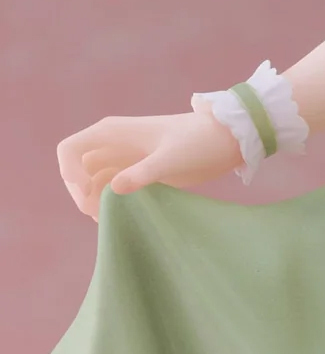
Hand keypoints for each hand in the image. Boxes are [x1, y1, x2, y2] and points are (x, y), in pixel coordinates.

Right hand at [57, 109, 243, 221]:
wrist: (226, 140)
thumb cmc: (199, 142)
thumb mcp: (172, 159)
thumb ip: (144, 173)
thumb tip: (114, 189)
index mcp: (112, 132)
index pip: (69, 150)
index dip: (69, 174)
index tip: (88, 194)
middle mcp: (112, 144)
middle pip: (76, 172)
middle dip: (80, 194)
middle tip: (99, 215)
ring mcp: (123, 159)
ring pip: (92, 183)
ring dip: (94, 202)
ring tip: (110, 220)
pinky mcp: (137, 173)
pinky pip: (110, 190)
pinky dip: (109, 204)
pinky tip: (121, 218)